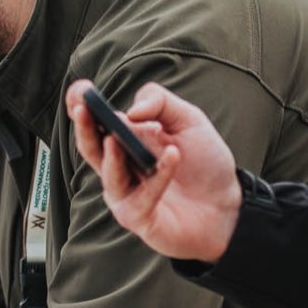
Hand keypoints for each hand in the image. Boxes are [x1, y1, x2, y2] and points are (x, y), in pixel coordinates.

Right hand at [64, 79, 241, 262]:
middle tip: (83, 108)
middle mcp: (118, 166)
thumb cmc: (204, 162)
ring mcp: (126, 194)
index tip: (80, 89)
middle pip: (92, 147)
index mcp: (125, 139)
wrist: (227, 204)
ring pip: (110, 174)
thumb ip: (160, 102)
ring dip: (113, 156)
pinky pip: (143, 196)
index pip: (95, 121)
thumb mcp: (188, 119)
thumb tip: (131, 111)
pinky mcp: (140, 218)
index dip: (82, 105)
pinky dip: (159, 175)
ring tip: (117, 137)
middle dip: (85, 127)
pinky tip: (173, 156)